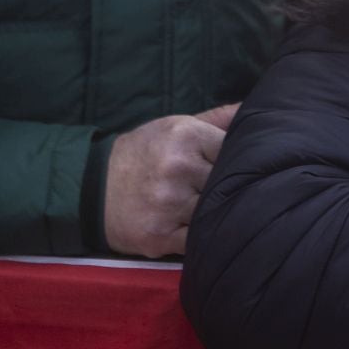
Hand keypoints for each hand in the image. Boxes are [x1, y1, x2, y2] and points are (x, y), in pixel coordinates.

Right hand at [102, 102, 239, 256]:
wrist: (93, 187)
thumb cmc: (143, 153)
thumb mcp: (176, 126)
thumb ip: (218, 119)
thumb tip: (255, 108)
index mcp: (185, 135)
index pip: (234, 149)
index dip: (237, 160)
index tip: (234, 166)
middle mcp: (178, 168)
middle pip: (227, 182)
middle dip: (228, 187)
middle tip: (225, 189)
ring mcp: (169, 204)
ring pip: (215, 211)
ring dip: (216, 212)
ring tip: (211, 208)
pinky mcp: (161, 236)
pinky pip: (198, 240)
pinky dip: (203, 236)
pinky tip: (200, 229)